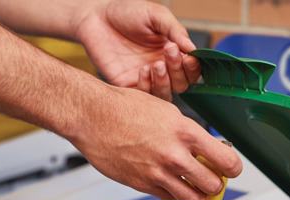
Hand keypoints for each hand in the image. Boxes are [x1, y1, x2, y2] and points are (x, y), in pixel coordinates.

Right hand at [70, 85, 241, 199]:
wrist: (92, 116)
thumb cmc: (124, 108)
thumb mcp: (166, 110)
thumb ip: (187, 132)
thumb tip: (203, 147)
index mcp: (186, 132)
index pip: (227, 160)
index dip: (233, 167)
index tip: (231, 168)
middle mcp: (175, 155)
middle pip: (213, 185)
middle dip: (216, 183)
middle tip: (212, 178)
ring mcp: (158, 172)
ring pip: (193, 197)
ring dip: (198, 193)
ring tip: (195, 185)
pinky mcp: (142, 184)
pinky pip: (168, 197)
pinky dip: (174, 193)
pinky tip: (171, 182)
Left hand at [74, 0, 200, 101]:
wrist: (96, 17)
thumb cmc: (126, 12)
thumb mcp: (156, 15)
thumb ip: (175, 31)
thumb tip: (193, 49)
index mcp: (171, 52)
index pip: (191, 69)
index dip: (193, 67)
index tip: (189, 57)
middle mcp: (161, 68)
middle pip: (182, 84)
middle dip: (178, 71)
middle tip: (168, 52)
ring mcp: (145, 78)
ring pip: (165, 94)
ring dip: (165, 82)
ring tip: (156, 64)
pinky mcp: (127, 86)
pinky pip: (143, 97)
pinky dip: (147, 87)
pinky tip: (142, 70)